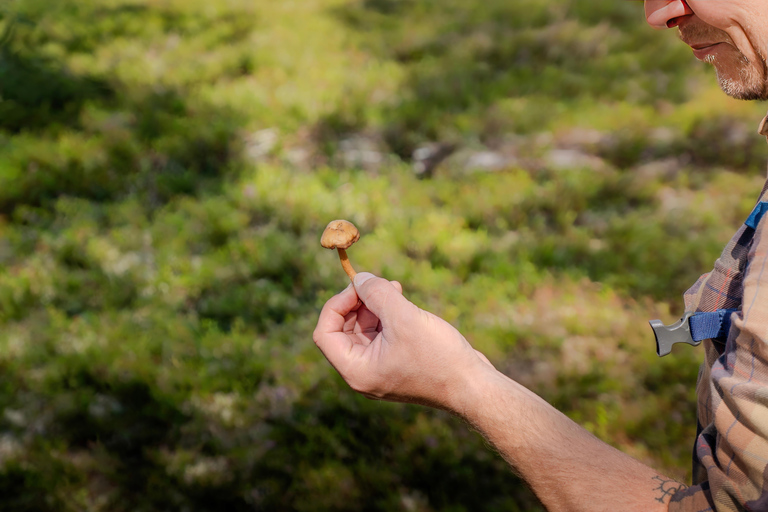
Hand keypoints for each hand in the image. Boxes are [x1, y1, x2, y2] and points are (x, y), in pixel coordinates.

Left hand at [313, 272, 493, 412]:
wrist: (473, 387)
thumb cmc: (439, 357)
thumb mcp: (404, 318)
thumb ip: (376, 294)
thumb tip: (358, 277)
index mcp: (356, 370)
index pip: (325, 333)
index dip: (337, 304)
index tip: (358, 287)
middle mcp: (363, 373)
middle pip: (343, 330)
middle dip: (357, 303)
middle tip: (378, 284)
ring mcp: (381, 370)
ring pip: (363, 330)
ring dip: (373, 306)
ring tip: (395, 289)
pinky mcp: (397, 364)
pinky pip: (381, 336)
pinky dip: (387, 316)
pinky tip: (402, 301)